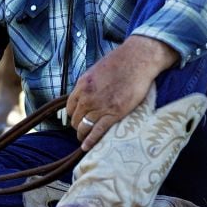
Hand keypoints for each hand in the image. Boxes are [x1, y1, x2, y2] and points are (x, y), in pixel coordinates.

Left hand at [66, 35, 178, 151]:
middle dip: (77, 125)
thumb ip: (88, 84)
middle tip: (81, 129)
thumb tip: (85, 94)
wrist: (137, 60)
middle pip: (75, 118)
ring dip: (82, 134)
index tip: (76, 118)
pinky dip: (91, 141)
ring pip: (84, 126)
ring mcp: (100, 106)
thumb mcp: (95, 71)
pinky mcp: (114, 113)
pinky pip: (98, 131)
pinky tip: (86, 147)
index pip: (70, 106)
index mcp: (82, 85)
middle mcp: (88, 97)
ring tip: (83, 139)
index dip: (73, 114)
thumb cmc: (119, 62)